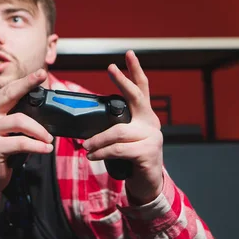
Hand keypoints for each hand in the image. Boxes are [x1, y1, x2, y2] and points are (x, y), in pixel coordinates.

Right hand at [0, 68, 53, 211]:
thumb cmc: (3, 149)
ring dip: (40, 130)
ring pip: (19, 121)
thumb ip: (20, 115)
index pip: (8, 89)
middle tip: (44, 80)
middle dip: (27, 85)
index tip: (41, 73)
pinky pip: (20, 143)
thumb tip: (47, 105)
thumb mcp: (9, 129)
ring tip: (49, 139)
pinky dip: (37, 146)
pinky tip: (46, 149)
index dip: (25, 81)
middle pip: (9, 95)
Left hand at [82, 50, 163, 203]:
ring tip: (86, 147)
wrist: (147, 184)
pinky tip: (93, 156)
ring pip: (118, 131)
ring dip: (98, 140)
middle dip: (123, 80)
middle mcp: (151, 123)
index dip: (135, 71)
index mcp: (144, 116)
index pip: (142, 89)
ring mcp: (152, 137)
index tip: (128, 54)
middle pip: (136, 97)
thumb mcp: (123, 140)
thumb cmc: (131, 159)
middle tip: (111, 67)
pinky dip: (102, 152)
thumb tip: (86, 124)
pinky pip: (119, 149)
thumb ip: (113, 127)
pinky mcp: (148, 153)